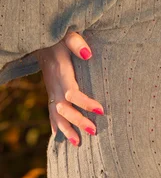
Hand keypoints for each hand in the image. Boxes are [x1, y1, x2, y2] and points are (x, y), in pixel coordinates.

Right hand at [34, 31, 103, 146]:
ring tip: (78, 143)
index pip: (72, 92)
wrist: (42, 38)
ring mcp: (50, 88)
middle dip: (78, 121)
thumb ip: (77, 43)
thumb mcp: (68, 34)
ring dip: (66, 129)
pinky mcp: (50, 89)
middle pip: (63, 108)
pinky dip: (55, 124)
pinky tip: (60, 136)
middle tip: (94, 131)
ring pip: (55, 113)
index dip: (85, 103)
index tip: (101, 110)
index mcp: (60, 71)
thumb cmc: (60, 35)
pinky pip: (49, 111)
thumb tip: (88, 54)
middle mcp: (53, 83)